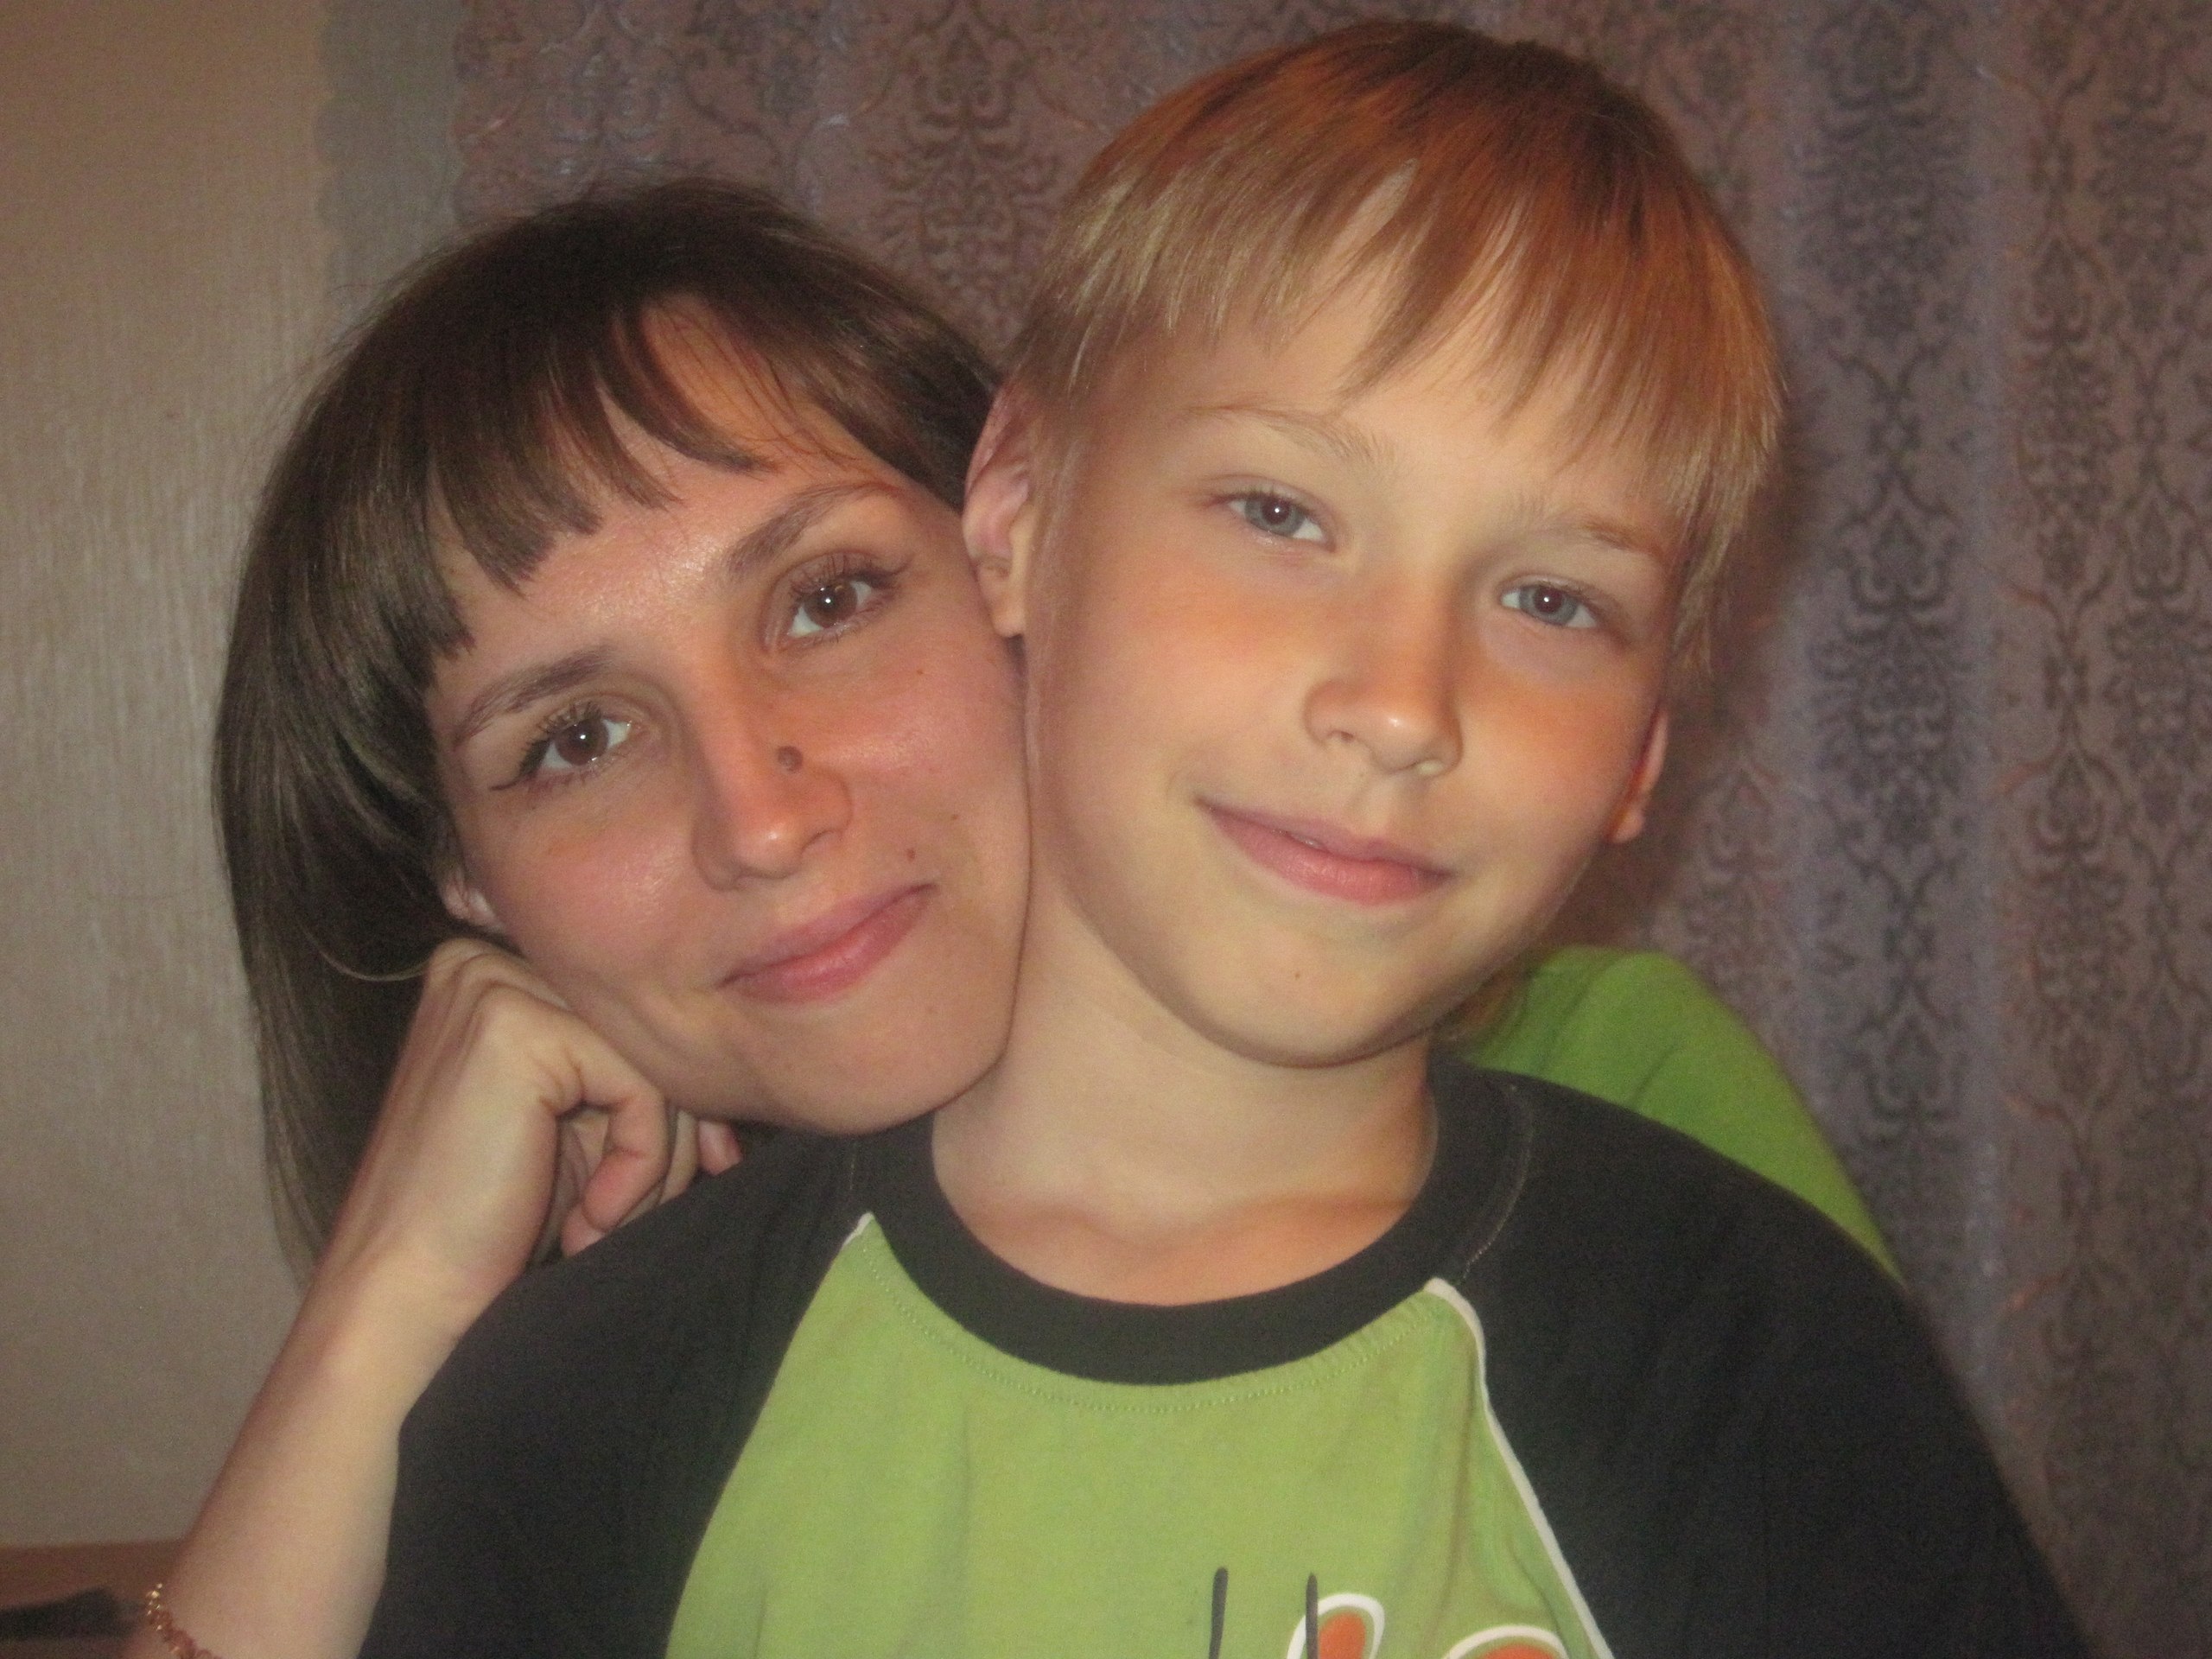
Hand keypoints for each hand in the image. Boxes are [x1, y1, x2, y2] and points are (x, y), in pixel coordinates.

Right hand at [318, 937, 681, 1339]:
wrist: (405, 1298)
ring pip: (651, 1060)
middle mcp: (483, 963)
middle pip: (645, 1034)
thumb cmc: (489, 1228)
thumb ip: (634, 1077)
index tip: (707, 1170)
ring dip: (656, 1162)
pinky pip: (639, 1087)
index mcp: (494, 976)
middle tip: (637, 1216)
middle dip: (675, 1135)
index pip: (630, 1020)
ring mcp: (491, 987)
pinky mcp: (511, 1026)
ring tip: (598, 1227)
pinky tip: (587, 1221)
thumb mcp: (579, 1130)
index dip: (680, 1100)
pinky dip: (640, 1167)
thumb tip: (730, 1070)